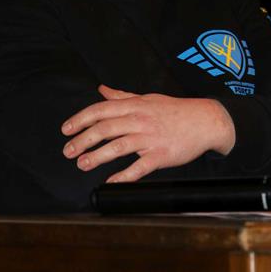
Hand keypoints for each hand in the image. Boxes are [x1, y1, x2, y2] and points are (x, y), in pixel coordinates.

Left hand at [62, 84, 234, 182]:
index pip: (100, 110)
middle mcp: (139, 120)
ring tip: (82, 164)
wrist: (205, 120)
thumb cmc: (173, 109)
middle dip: (82, 140)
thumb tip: (101, 89)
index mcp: (133, 106)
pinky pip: (139, 167)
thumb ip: (121, 96)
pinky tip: (110, 182)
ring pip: (118, 147)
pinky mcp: (161, 155)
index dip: (80, 119)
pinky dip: (123, 175)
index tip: (66, 129)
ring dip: (97, 157)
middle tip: (67, 151)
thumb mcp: (145, 97)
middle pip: (104, 129)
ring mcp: (150, 138)